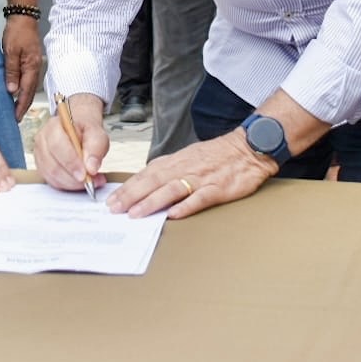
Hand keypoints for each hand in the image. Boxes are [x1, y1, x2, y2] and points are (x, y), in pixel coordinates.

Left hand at [1, 16, 42, 120]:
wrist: (23, 17)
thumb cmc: (17, 32)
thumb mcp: (10, 52)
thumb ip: (11, 71)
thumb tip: (12, 91)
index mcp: (31, 67)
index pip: (26, 92)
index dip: (21, 106)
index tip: (16, 118)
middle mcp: (35, 68)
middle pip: (30, 91)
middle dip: (24, 105)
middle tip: (16, 118)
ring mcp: (34, 64)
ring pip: (29, 86)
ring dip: (23, 98)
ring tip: (16, 108)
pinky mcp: (31, 60)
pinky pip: (28, 78)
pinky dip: (23, 88)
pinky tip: (17, 91)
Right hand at [34, 93, 109, 193]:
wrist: (79, 131)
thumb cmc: (86, 131)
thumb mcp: (97, 134)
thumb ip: (96, 148)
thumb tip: (91, 168)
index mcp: (54, 126)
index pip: (57, 146)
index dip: (71, 162)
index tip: (85, 174)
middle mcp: (42, 140)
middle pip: (52, 165)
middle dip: (72, 178)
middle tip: (91, 181)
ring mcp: (40, 155)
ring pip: (52, 176)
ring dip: (72, 183)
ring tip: (90, 182)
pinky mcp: (42, 168)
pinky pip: (52, 181)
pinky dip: (67, 185)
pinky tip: (80, 182)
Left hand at [106, 131, 278, 218]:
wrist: (248, 148)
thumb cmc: (217, 155)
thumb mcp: (188, 157)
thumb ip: (168, 170)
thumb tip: (145, 184)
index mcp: (176, 161)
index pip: (146, 174)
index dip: (128, 187)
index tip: (112, 199)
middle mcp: (185, 168)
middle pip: (153, 181)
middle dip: (131, 195)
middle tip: (114, 208)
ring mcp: (201, 178)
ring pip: (171, 189)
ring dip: (151, 202)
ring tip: (135, 214)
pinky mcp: (219, 188)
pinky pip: (200, 197)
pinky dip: (186, 205)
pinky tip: (173, 214)